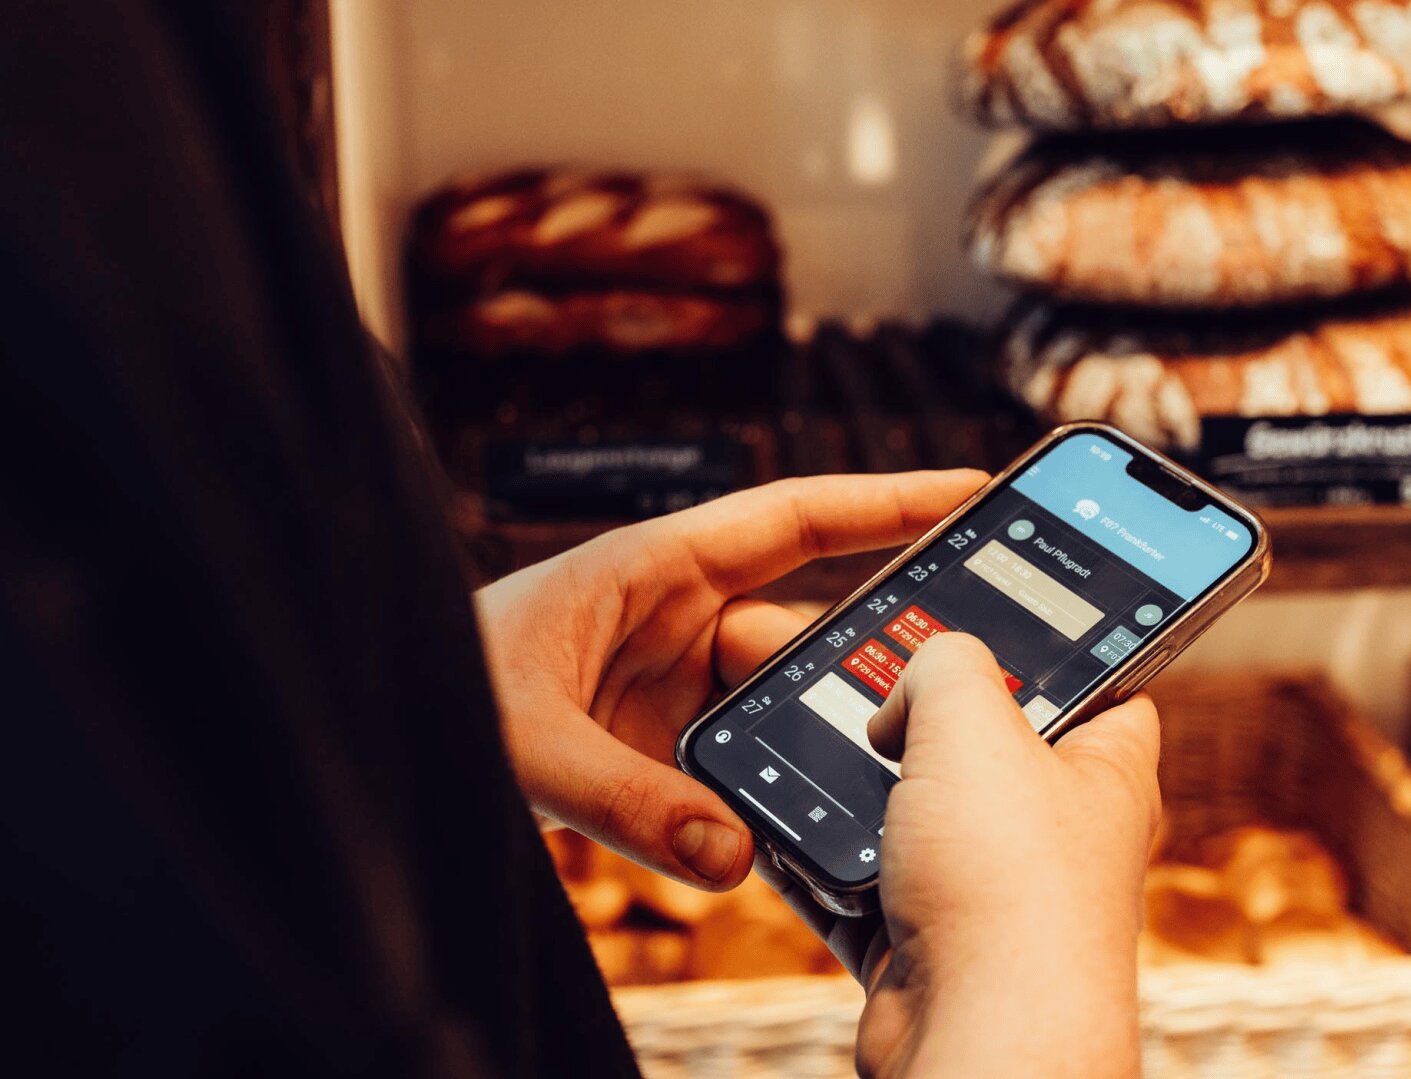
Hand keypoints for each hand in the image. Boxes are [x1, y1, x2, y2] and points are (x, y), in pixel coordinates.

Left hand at [474, 470, 983, 888]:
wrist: (370, 726)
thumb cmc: (427, 687)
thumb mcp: (520, 740)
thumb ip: (624, 800)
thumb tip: (732, 860)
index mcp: (650, 568)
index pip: (794, 518)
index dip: (886, 498)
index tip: (969, 491)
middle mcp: (671, 617)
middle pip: (801, 629)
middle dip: (858, 664)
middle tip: (933, 698)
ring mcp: (667, 682)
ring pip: (772, 706)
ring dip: (800, 746)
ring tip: (846, 785)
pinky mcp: (654, 744)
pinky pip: (733, 763)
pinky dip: (758, 797)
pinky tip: (776, 834)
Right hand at [769, 633, 1160, 1078]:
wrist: (979, 1042)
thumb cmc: (1009, 889)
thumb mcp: (973, 721)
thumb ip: (943, 663)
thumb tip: (907, 690)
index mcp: (1104, 768)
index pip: (1098, 681)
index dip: (1051, 644)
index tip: (993, 616)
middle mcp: (1056, 832)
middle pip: (982, 745)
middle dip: (918, 720)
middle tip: (869, 689)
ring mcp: (991, 892)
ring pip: (913, 816)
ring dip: (858, 791)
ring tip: (810, 751)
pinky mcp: (928, 946)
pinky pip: (863, 886)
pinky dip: (821, 863)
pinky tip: (782, 831)